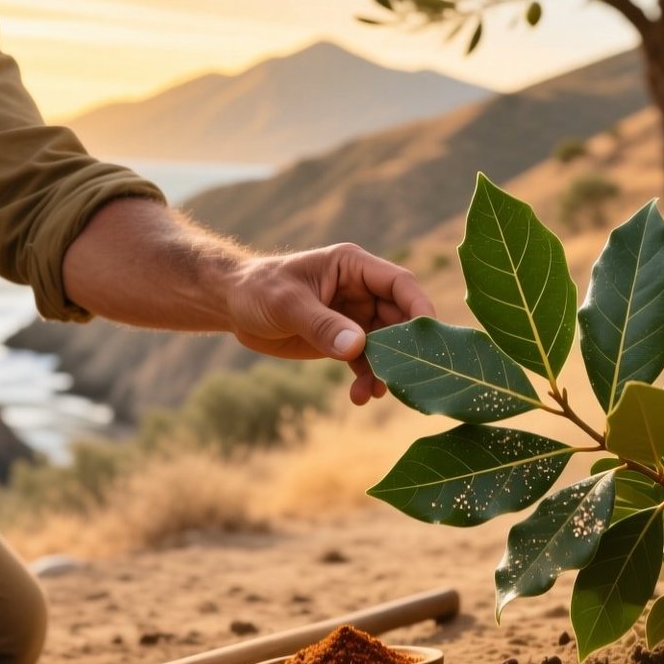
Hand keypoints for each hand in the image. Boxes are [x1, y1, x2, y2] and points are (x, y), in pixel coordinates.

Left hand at [226, 243, 434, 404]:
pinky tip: (360, 396)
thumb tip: (358, 347)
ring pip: (386, 345)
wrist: (234, 305)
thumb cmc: (259, 290)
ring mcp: (355, 316)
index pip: (400, 284)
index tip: (429, 337)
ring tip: (373, 393)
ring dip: (385, 370)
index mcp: (353, 267)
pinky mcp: (343, 339)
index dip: (419, 308)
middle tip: (402, 377)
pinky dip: (367, 378)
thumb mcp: (287, 305)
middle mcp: (361, 290)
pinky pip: (366, 360)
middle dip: (404, 349)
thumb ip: (322, 325)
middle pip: (400, 318)